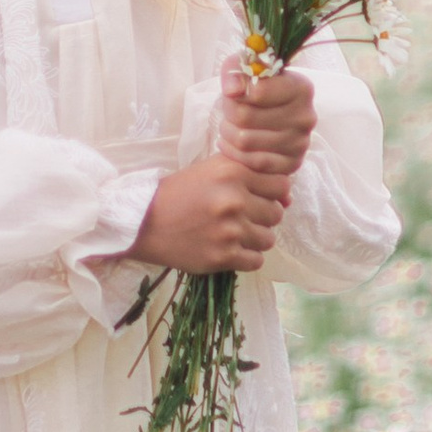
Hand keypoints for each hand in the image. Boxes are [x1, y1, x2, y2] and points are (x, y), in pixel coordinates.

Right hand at [128, 150, 285, 277]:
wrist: (143, 222)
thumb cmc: (179, 193)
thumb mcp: (212, 170)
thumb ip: (249, 175)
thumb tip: (288, 198)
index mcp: (232, 172)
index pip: (281, 186)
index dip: (271, 193)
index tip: (255, 198)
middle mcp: (233, 199)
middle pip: (276, 214)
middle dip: (262, 217)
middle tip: (239, 217)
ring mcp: (229, 230)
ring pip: (268, 239)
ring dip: (254, 238)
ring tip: (233, 234)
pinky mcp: (222, 256)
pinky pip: (256, 261)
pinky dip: (246, 257)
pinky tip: (229, 249)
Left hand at [221, 60, 314, 208]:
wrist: (267, 114)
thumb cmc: (255, 88)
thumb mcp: (243, 68)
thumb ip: (235, 72)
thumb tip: (233, 90)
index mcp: (301, 88)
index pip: (256, 92)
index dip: (235, 93)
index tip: (233, 92)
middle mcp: (306, 116)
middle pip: (246, 117)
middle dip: (228, 113)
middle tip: (227, 111)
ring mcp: (300, 143)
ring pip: (245, 141)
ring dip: (227, 133)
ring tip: (228, 125)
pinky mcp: (291, 164)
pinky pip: (253, 162)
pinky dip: (233, 153)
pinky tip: (230, 142)